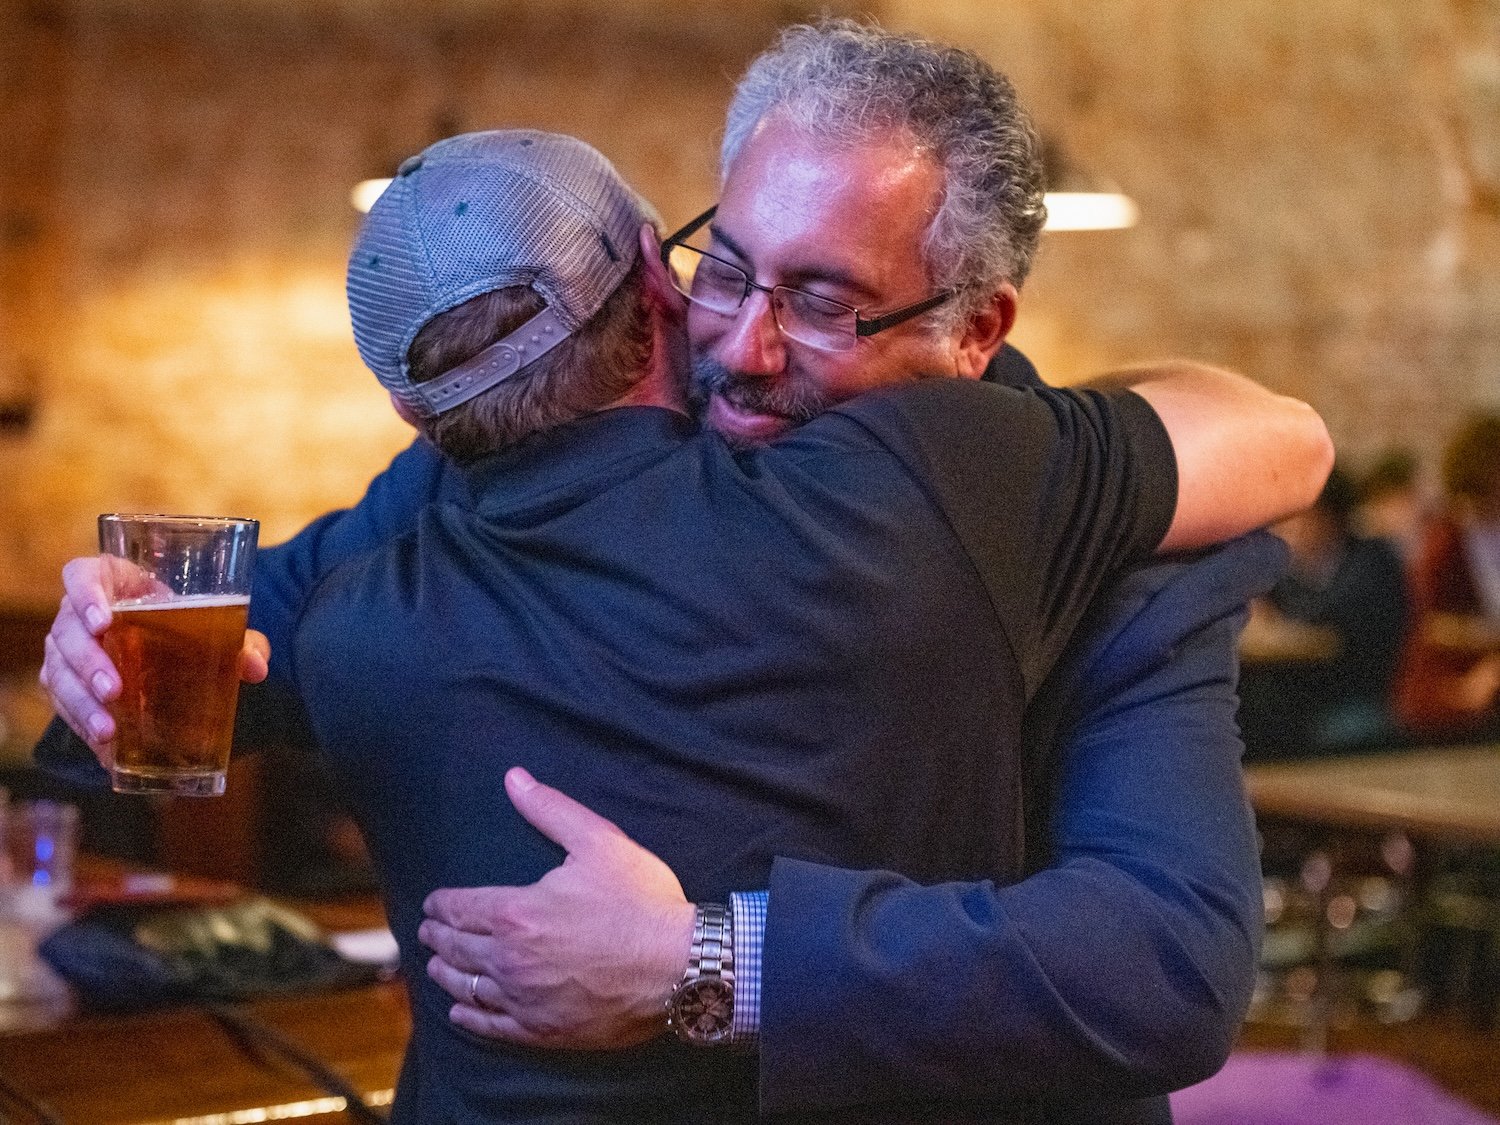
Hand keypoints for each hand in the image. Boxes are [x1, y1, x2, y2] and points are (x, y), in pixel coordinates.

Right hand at [38, 556, 270, 762]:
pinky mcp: (64, 681)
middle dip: (87, 663)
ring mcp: (66, 647)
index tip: (103, 621)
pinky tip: (104, 746)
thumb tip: (257, 667)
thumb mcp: (209, 623)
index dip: (84, 595)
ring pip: (58, 671)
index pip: (80, 575)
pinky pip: (62, 702)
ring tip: (108, 730)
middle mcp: (77, 611)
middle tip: (113, 689)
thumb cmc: (181, 622)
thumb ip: (237, 639)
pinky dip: (82, 724)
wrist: (168, 642)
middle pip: (66, 631)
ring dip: (80, 703)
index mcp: (109, 580)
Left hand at [419, 767, 694, 1049]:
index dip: (440, 905)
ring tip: (436, 965)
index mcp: (516, 912)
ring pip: (467, 987)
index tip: (432, 904)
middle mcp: (510, 959)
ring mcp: (524, 999)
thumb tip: (513, 778)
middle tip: (427, 931)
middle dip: (438, 936)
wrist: (681, 966)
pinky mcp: (542, 1030)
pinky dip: (469, 1016)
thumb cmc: (642, 901)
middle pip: (457, 947)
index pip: (460, 908)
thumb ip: (550, 810)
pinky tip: (460, 1011)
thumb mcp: (599, 842)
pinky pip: (491, 1026)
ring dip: (446, 972)